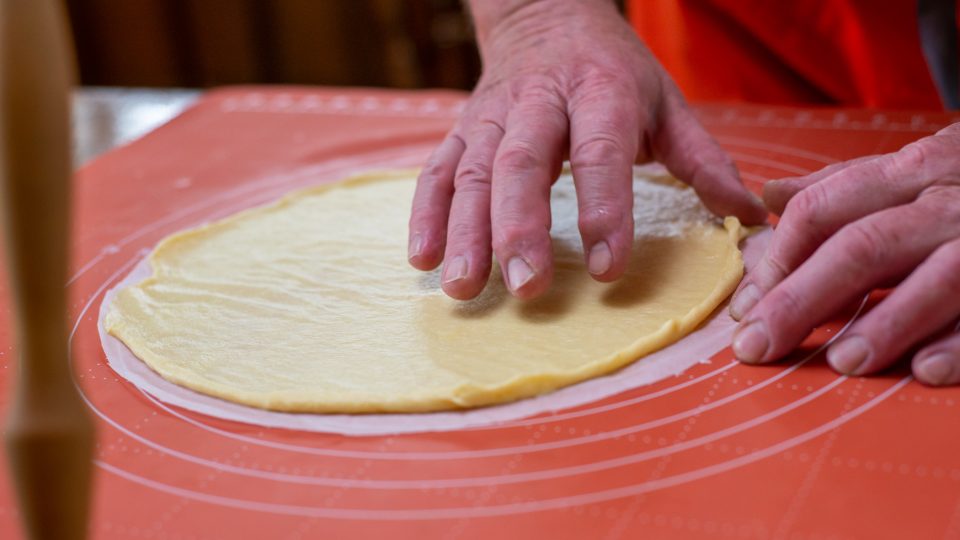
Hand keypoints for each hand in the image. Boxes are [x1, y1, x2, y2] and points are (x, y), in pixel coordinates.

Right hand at [407, 0, 765, 299]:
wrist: (545, 14)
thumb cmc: (613, 72)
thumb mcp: (667, 104)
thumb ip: (704, 160)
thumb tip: (752, 214)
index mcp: (601, 93)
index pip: (600, 151)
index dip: (603, 207)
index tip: (607, 267)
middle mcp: (540, 102)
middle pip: (522, 162)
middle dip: (520, 225)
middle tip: (526, 286)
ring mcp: (493, 115)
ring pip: (472, 171)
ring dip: (465, 229)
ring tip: (463, 287)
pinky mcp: (462, 129)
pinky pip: (437, 169)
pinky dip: (427, 212)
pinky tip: (421, 259)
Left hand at [729, 123, 959, 385]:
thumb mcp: (918, 167)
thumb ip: (846, 185)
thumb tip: (770, 196)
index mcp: (911, 172)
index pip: (824, 208)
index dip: (779, 257)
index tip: (745, 306)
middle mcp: (949, 199)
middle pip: (861, 246)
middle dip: (802, 298)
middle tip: (756, 346)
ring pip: (936, 276)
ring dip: (886, 322)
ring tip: (841, 362)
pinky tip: (924, 371)